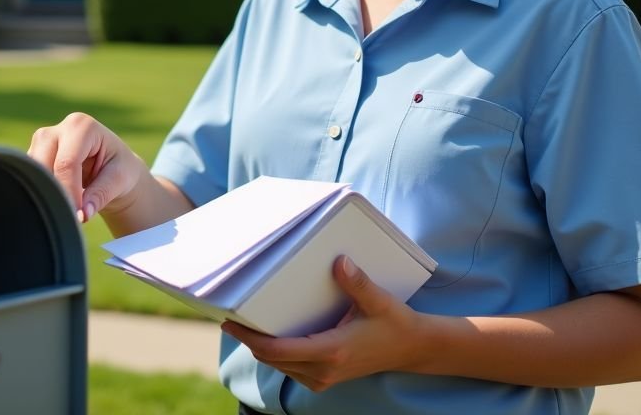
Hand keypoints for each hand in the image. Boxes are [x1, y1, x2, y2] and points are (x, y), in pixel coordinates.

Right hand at [28, 112, 145, 222]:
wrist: (113, 168)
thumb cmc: (120, 170)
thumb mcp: (119, 180)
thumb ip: (100, 195)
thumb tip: (82, 215)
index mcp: (83, 126)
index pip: (66, 162)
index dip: (69, 191)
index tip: (78, 215)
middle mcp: (59, 128)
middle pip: (43, 164)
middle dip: (55, 192)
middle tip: (71, 214)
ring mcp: (44, 140)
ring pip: (32, 171)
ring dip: (47, 192)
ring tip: (68, 206)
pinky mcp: (35, 154)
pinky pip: (30, 176)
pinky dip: (42, 190)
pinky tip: (59, 197)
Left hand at [221, 256, 424, 391]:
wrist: (412, 349)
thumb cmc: (394, 324)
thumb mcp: (378, 301)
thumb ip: (357, 283)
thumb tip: (339, 262)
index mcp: (332, 351)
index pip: (278, 350)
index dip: (250, 338)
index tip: (231, 324)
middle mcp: (323, 370)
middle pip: (271, 359)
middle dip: (249, 341)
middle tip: (229, 319)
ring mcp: (323, 378)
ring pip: (279, 367)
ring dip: (261, 349)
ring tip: (245, 325)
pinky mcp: (325, 379)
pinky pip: (291, 370)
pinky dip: (276, 355)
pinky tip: (271, 337)